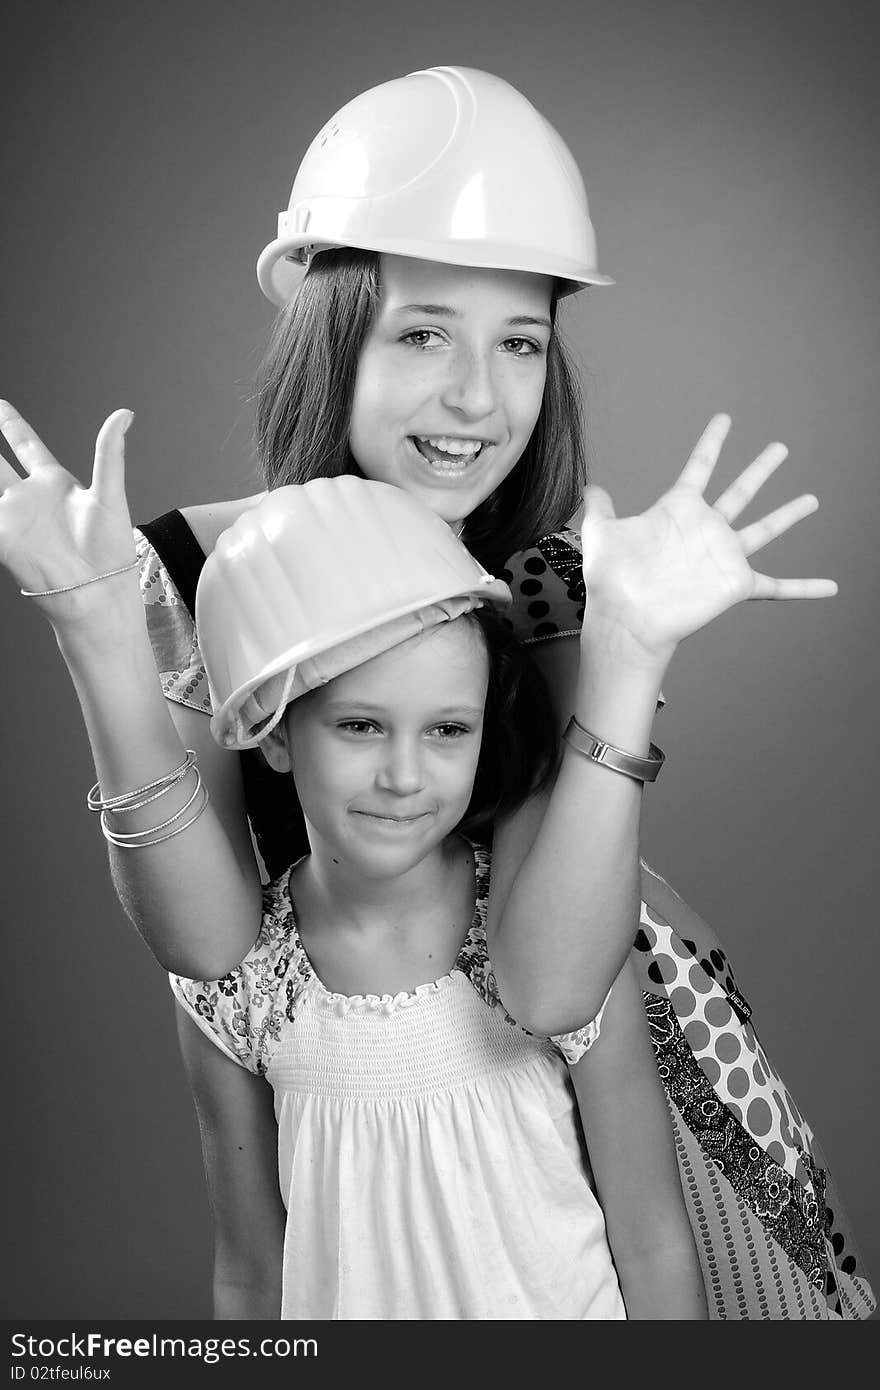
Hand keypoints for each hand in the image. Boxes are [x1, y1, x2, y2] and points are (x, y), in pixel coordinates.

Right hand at [0, 401, 135, 620]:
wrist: (97, 593)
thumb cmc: (110, 550)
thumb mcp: (110, 494)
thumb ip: (109, 453)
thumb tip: (126, 414)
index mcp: (54, 482)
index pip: (25, 444)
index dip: (10, 423)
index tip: (1, 404)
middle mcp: (29, 497)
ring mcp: (12, 517)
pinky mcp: (3, 538)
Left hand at [579, 414, 836, 667]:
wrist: (627, 618)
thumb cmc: (612, 579)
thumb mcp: (601, 534)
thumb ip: (600, 508)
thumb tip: (591, 488)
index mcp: (678, 510)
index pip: (700, 467)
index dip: (712, 443)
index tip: (725, 419)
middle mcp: (705, 529)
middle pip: (741, 492)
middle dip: (761, 468)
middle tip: (781, 447)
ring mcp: (723, 556)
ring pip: (764, 529)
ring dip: (788, 515)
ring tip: (813, 499)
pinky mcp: (736, 583)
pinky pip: (779, 586)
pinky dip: (806, 588)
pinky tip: (830, 587)